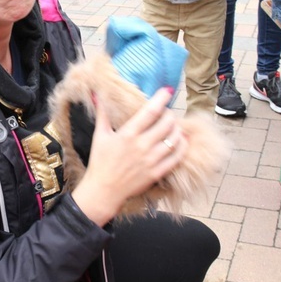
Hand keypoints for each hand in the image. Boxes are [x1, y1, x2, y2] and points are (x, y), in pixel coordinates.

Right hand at [71, 88, 186, 225]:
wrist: (103, 190)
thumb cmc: (100, 162)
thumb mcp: (100, 136)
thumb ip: (102, 114)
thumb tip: (98, 95)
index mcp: (127, 134)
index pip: (150, 111)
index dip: (161, 98)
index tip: (167, 91)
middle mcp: (141, 146)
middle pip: (167, 123)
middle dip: (170, 114)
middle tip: (167, 112)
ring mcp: (151, 160)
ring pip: (174, 139)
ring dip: (177, 129)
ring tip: (173, 126)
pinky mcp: (157, 173)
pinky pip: (177, 157)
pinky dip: (182, 146)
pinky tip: (179, 142)